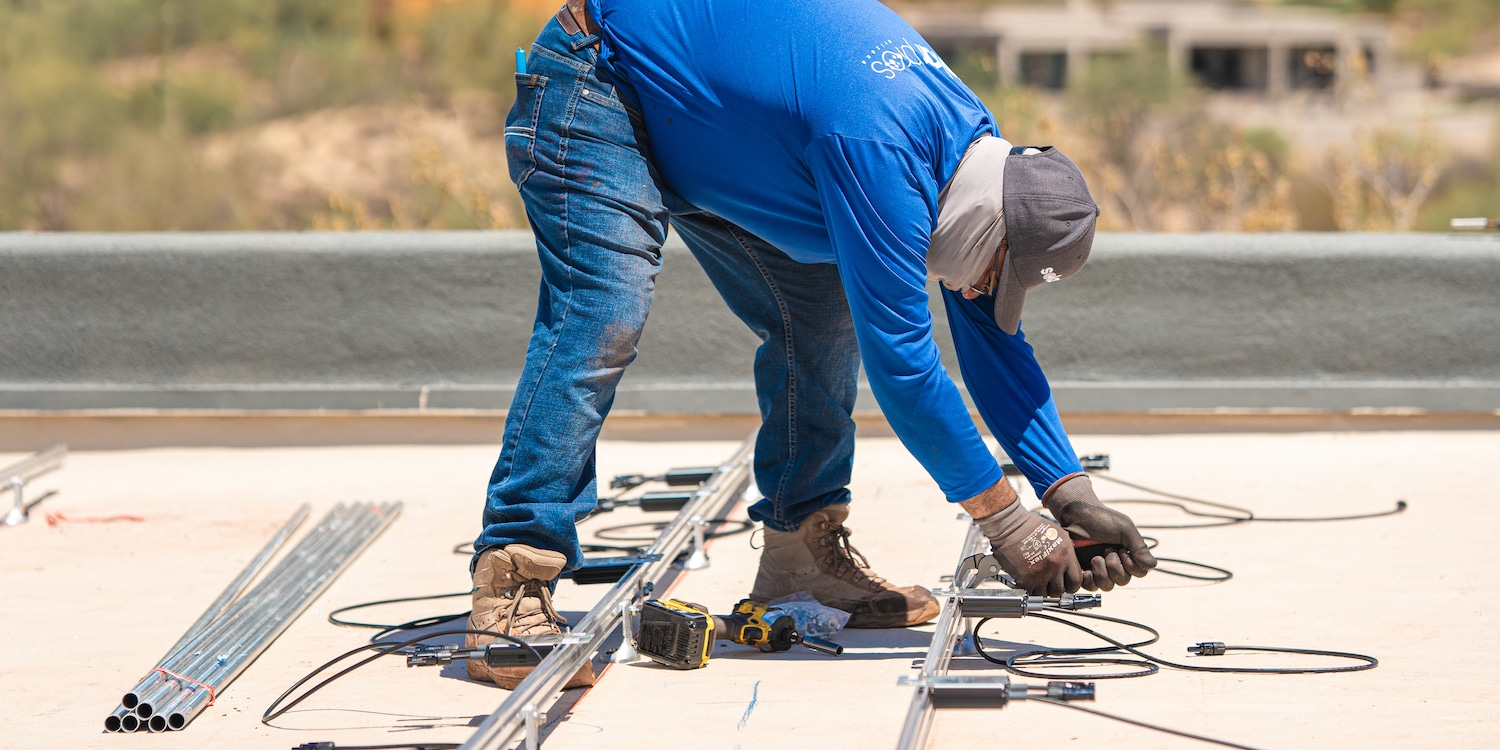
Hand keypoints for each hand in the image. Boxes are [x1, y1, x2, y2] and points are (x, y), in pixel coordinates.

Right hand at [972, 498, 1081, 596]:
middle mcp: (1056, 565)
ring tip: (1038, 582)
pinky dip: (1030, 589)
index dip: (1071, 585)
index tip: (1066, 584)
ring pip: (1046, 594)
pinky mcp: (1027, 579)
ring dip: (1042, 590)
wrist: (1010, 527)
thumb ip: (1067, 551)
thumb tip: (1071, 564)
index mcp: (1066, 554)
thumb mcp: (1058, 534)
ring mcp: (1041, 573)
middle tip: (1050, 584)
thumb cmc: (1030, 526)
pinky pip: (1032, 593)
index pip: (1076, 580)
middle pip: (1061, 590)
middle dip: (1056, 589)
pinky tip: (1028, 581)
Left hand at [1044, 475, 1155, 590]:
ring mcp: (1099, 569)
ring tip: (1095, 557)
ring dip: (1102, 572)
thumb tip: (1153, 566)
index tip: (1122, 549)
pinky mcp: (1084, 573)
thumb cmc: (1101, 519)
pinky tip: (1086, 568)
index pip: (1140, 572)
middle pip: (1123, 581)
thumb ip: (1139, 547)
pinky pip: (1091, 587)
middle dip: (1114, 566)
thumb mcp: (1124, 529)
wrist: (1075, 515)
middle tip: (1106, 550)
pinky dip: (1089, 579)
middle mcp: (1116, 564)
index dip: (1131, 565)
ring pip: (1108, 586)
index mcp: (1128, 554)